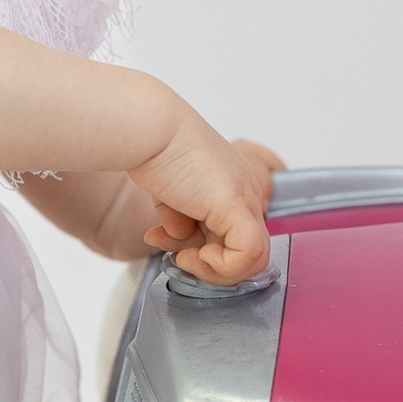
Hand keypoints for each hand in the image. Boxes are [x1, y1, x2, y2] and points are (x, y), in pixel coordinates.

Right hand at [131, 118, 278, 286]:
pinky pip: (249, 256)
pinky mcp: (237, 207)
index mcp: (233, 188)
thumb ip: (182, 220)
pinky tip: (191, 255)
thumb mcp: (172, 196)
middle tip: (181, 258)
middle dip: (210, 266)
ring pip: (253, 261)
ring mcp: (246, 199)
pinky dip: (222, 268)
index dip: (206, 253)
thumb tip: (182, 238)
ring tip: (183, 257)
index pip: (236, 237)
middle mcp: (246, 192)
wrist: (149, 131)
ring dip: (214, 271)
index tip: (171, 242)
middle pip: (246, 252)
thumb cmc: (154, 152)